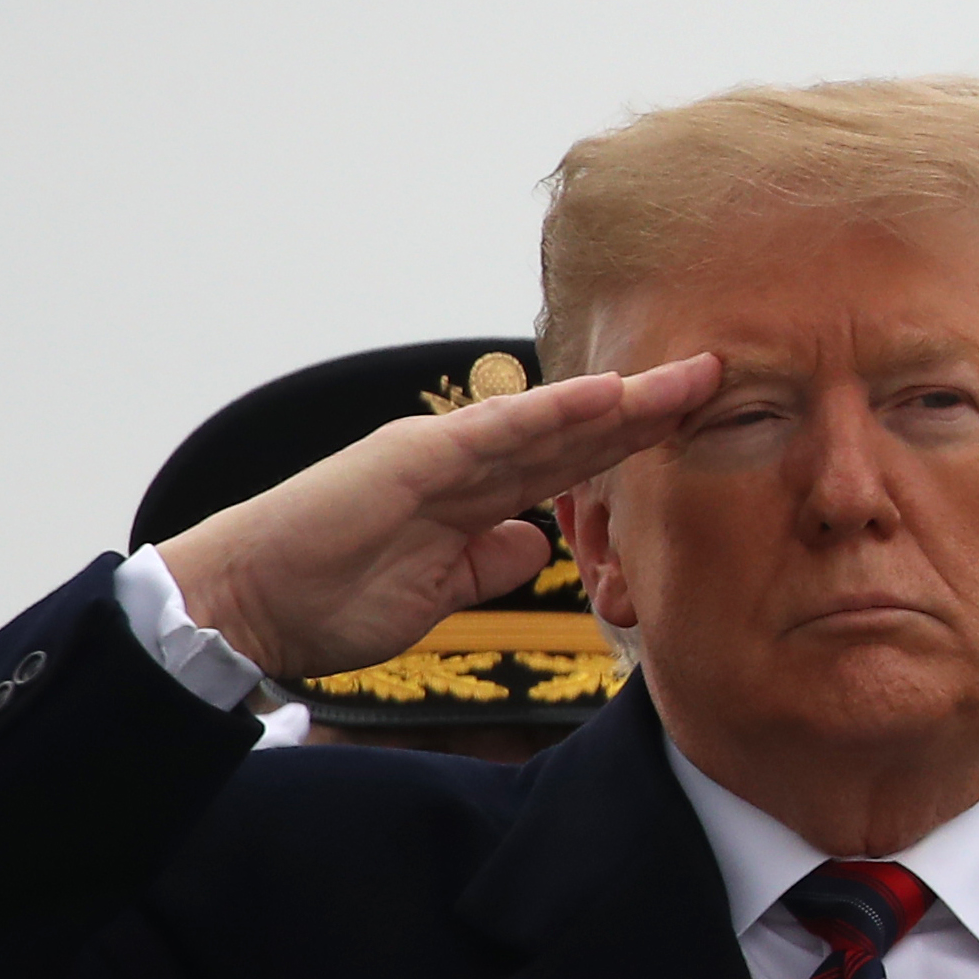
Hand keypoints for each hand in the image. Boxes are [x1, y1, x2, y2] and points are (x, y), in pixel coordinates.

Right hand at [156, 356, 717, 680]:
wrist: (250, 604)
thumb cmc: (332, 598)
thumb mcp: (439, 592)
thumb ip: (488, 562)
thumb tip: (538, 545)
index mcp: (473, 492)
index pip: (574, 462)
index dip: (638, 443)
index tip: (705, 429)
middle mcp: (464, 461)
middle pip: (579, 430)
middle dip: (654, 408)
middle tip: (728, 376)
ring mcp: (439, 454)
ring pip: (554, 421)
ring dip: (627, 399)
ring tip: (697, 375)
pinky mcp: (412, 460)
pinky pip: (500, 434)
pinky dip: (556, 412)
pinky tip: (611, 396)